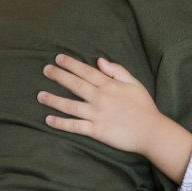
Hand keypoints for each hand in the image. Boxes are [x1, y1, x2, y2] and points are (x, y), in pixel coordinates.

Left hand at [38, 55, 162, 153]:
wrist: (151, 132)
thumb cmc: (144, 107)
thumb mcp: (134, 84)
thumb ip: (117, 71)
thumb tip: (100, 61)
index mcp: (109, 85)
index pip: (86, 71)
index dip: (70, 64)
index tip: (58, 58)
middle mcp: (100, 98)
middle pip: (74, 84)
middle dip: (58, 76)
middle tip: (45, 70)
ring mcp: (96, 115)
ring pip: (70, 105)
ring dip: (53, 99)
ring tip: (40, 95)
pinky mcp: (96, 130)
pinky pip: (74, 126)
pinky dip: (60, 123)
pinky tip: (48, 119)